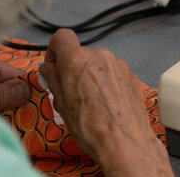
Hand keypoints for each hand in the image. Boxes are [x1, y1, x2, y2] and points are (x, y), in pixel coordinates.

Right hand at [39, 29, 172, 176]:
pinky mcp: (131, 75)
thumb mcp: (62, 104)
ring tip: (91, 102)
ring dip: (91, 77)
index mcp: (76, 60)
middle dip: (73, 69)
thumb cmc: (91, 127)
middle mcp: (99, 56)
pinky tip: (107, 104)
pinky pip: (113, 73)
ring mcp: (118, 65)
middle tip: (70, 92)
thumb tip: (48, 68)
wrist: (124, 142)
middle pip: (80, 53)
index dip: (54, 50)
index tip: (53, 65)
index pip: (61, 37)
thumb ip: (53, 79)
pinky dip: (107, 83)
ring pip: (98, 64)